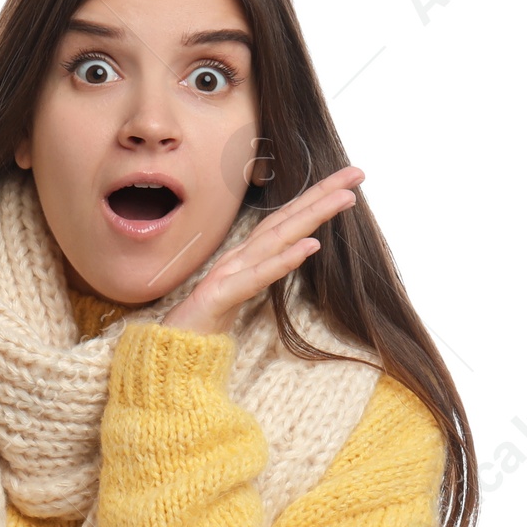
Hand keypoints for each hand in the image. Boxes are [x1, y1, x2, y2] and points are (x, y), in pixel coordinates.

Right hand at [163, 165, 364, 335]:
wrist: (169, 353)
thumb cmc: (203, 325)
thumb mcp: (240, 294)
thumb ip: (263, 272)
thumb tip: (293, 252)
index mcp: (246, 257)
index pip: (286, 222)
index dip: (316, 199)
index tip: (349, 182)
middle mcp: (240, 258)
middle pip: (286, 220)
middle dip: (322, 194)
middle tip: (357, 173)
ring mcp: (229, 274)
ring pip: (276, 239)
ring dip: (311, 216)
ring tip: (344, 199)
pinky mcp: (220, 296)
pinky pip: (257, 277)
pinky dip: (284, 260)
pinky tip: (311, 246)